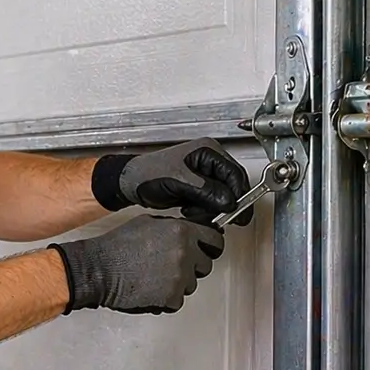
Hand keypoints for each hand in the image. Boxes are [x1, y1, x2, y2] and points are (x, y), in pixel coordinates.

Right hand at [49, 215, 223, 313]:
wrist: (99, 270)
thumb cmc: (117, 246)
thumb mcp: (149, 223)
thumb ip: (174, 227)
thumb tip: (190, 230)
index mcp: (183, 232)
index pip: (216, 240)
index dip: (210, 246)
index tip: (207, 250)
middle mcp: (185, 254)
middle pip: (206, 265)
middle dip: (193, 266)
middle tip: (170, 266)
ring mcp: (180, 278)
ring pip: (192, 284)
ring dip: (178, 283)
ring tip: (154, 277)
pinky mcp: (172, 298)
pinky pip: (178, 300)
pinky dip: (166, 298)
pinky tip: (150, 289)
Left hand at [91, 138, 253, 226]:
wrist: (132, 185)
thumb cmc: (147, 174)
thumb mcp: (178, 180)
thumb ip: (205, 190)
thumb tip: (228, 201)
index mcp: (208, 151)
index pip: (234, 174)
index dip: (238, 195)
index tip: (236, 212)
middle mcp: (209, 162)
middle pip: (231, 187)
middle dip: (222, 205)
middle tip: (216, 218)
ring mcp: (204, 176)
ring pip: (222, 198)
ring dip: (209, 210)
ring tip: (191, 211)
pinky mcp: (198, 189)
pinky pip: (210, 204)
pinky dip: (203, 212)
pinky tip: (188, 211)